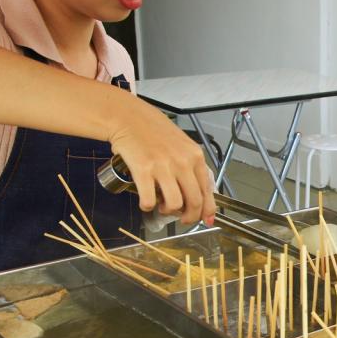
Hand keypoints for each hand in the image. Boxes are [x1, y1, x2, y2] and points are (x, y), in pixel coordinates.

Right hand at [107, 101, 215, 225]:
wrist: (129, 117)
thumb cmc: (155, 132)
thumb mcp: (182, 146)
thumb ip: (192, 167)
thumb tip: (199, 194)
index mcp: (195, 156)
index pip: (208, 190)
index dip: (207, 210)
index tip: (205, 220)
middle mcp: (183, 162)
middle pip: (194, 201)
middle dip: (189, 217)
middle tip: (181, 219)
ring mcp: (163, 166)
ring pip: (174, 204)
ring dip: (168, 211)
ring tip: (161, 206)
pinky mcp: (143, 169)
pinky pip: (149, 200)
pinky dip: (147, 206)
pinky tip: (146, 202)